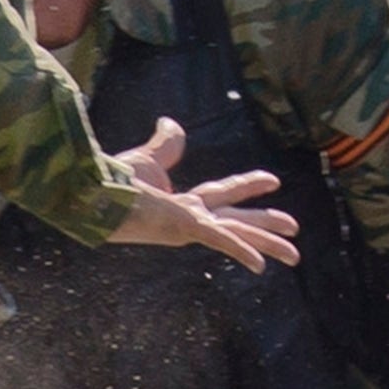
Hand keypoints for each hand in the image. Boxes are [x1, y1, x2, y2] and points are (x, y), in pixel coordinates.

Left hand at [104, 115, 301, 270]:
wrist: (93, 194)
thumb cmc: (112, 180)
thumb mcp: (146, 158)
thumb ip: (164, 145)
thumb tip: (170, 123)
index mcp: (182, 205)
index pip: (222, 195)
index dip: (248, 186)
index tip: (273, 181)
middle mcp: (190, 217)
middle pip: (239, 219)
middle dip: (267, 224)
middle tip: (295, 229)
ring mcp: (189, 225)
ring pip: (239, 232)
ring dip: (267, 243)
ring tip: (295, 255)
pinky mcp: (185, 227)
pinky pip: (220, 240)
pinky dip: (242, 251)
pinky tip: (261, 266)